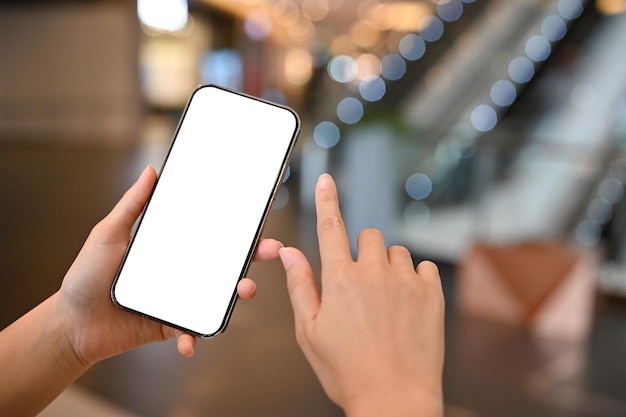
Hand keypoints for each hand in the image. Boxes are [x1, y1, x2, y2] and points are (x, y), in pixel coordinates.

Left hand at [54, 165, 282, 365]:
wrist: (71, 324)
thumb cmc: (86, 276)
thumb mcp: (108, 234)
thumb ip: (132, 205)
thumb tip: (152, 171)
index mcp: (171, 250)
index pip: (209, 237)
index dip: (235, 230)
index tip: (256, 221)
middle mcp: (181, 273)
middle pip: (224, 265)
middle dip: (251, 258)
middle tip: (271, 249)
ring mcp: (179, 300)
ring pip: (217, 297)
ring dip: (236, 295)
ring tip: (245, 290)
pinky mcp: (170, 325)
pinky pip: (191, 330)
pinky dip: (193, 337)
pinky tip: (189, 341)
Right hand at [279, 174, 444, 416]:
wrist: (393, 399)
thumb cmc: (347, 371)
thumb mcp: (309, 332)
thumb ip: (300, 286)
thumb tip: (290, 254)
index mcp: (339, 280)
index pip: (330, 226)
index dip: (327, 200)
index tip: (326, 181)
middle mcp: (373, 273)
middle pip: (368, 236)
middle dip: (362, 252)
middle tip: (360, 284)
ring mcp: (406, 281)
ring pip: (396, 252)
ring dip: (388, 266)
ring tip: (385, 301)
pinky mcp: (432, 294)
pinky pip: (425, 268)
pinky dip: (416, 279)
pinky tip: (407, 305)